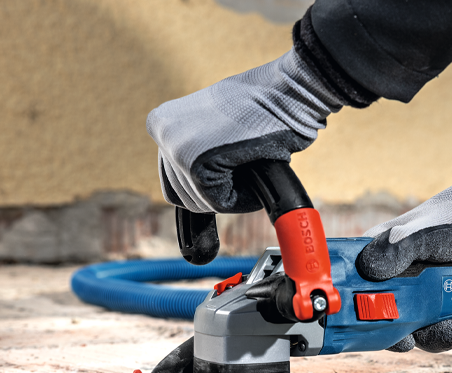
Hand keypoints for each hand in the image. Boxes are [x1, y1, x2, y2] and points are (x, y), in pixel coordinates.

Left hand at [146, 48, 341, 213]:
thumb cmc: (266, 104)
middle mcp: (162, 132)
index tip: (230, 165)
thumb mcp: (220, 121)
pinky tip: (255, 172)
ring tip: (251, 165)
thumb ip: (199, 146)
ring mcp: (176, 148)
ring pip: (201, 200)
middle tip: (244, 167)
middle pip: (183, 193)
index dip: (207, 182)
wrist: (288, 90)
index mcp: (162, 121)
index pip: (174, 178)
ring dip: (231, 193)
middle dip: (216, 190)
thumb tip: (196, 181)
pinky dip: (242, 198)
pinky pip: (219, 202)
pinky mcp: (196, 164)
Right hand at [358, 156, 451, 352]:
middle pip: (403, 322)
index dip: (379, 327)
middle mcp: (400, 282)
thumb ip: (399, 248)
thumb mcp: (426, 233)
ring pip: (431, 327)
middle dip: (430, 335)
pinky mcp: (451, 301)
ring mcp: (426, 294)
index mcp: (382, 263)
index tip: (403, 340)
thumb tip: (368, 268)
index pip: (366, 301)